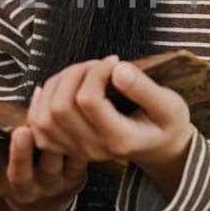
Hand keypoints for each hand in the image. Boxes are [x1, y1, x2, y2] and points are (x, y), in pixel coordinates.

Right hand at [0, 120, 88, 210]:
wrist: (44, 201)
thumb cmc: (6, 170)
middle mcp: (23, 188)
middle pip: (20, 173)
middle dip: (19, 153)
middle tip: (21, 131)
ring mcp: (50, 184)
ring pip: (52, 166)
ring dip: (51, 144)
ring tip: (50, 118)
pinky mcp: (76, 178)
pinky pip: (78, 161)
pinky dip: (77, 142)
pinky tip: (74, 117)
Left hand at [27, 54, 192, 170]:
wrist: (160, 146)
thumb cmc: (166, 123)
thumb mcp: (170, 106)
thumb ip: (145, 89)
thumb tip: (117, 69)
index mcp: (119, 140)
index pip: (88, 101)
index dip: (96, 72)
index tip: (114, 60)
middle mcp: (94, 149)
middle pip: (60, 108)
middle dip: (74, 75)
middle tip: (97, 64)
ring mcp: (78, 150)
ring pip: (44, 117)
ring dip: (57, 85)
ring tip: (81, 73)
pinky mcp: (68, 146)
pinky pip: (39, 128)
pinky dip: (39, 104)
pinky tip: (54, 87)